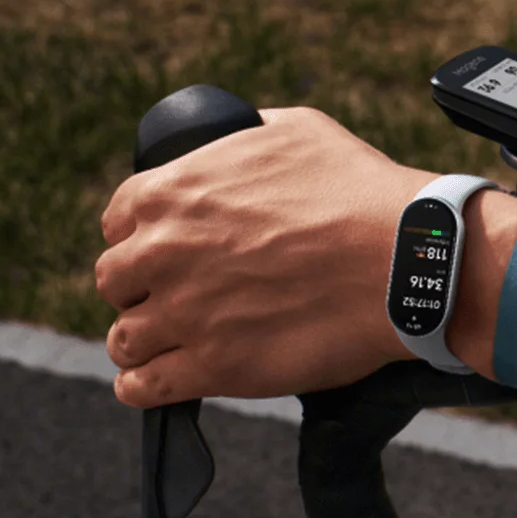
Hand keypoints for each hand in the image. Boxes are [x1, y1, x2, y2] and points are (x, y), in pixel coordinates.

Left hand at [97, 108, 428, 407]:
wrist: (402, 259)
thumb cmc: (357, 191)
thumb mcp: (294, 130)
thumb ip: (243, 135)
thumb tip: (231, 138)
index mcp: (173, 192)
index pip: (117, 220)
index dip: (139, 236)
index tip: (160, 251)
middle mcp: (165, 253)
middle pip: (114, 280)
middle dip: (139, 288)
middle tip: (172, 295)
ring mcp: (185, 314)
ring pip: (124, 338)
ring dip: (141, 340)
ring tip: (164, 344)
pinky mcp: (214, 367)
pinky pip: (144, 387)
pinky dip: (142, 387)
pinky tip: (154, 382)